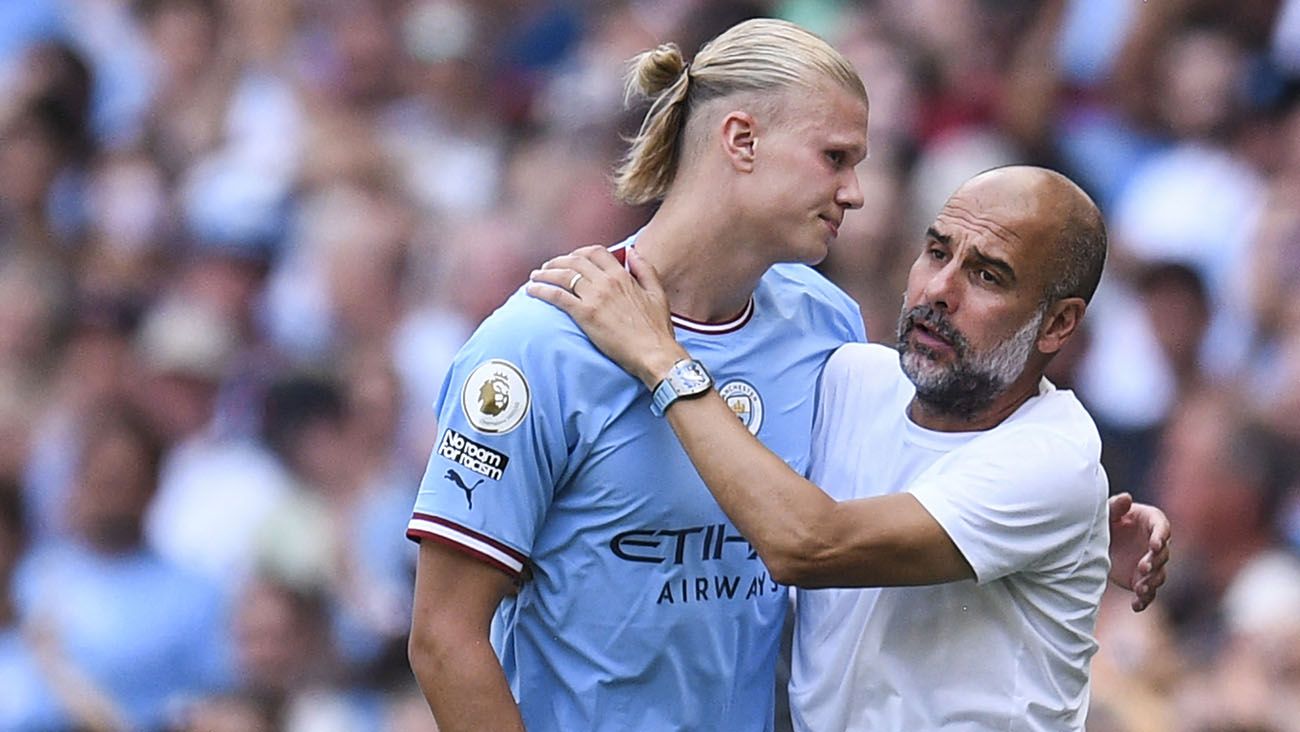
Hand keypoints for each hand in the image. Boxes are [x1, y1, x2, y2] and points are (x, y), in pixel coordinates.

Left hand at [527, 245, 688, 386]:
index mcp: (622, 275)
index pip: (595, 252)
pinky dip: (542, 290)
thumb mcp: (657, 293)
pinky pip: (557, 296)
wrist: (654, 353)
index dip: (578, 253)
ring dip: (545, 274)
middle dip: (557, 262)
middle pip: (574, 261)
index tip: (570, 259)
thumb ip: (645, 269)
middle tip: (547, 268)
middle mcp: (606, 282)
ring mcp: (595, 297)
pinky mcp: (585, 315)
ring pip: (563, 276)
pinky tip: (532, 291)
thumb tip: (632, 251)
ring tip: (535, 277)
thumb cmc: (657, 329)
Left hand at [1106, 493, 1170, 611]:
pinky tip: (1136, 605)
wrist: (1096, 541)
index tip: (1155, 545)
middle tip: (1142, 567)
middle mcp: (1155, 544)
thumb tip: (1126, 498)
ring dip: (1151, 582)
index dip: (1161, 537)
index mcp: (1152, 522)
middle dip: (1154, 562)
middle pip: (1163, 555)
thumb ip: (1115, 506)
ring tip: (1139, 588)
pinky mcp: (1141, 579)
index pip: (1163, 529)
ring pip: (1158, 575)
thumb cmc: (1105, 520)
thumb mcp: (1107, 512)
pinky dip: (1143, 599)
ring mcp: (1150, 564)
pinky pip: (1147, 592)